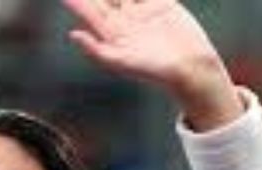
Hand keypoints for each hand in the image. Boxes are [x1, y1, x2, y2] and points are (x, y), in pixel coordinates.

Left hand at [62, 0, 242, 129]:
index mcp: (111, 33)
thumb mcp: (121, 62)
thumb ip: (95, 50)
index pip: (89, 10)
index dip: (76, 0)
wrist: (189, 66)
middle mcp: (124, 20)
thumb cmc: (154, 70)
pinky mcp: (161, 3)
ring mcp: (142, 10)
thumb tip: (72, 34)